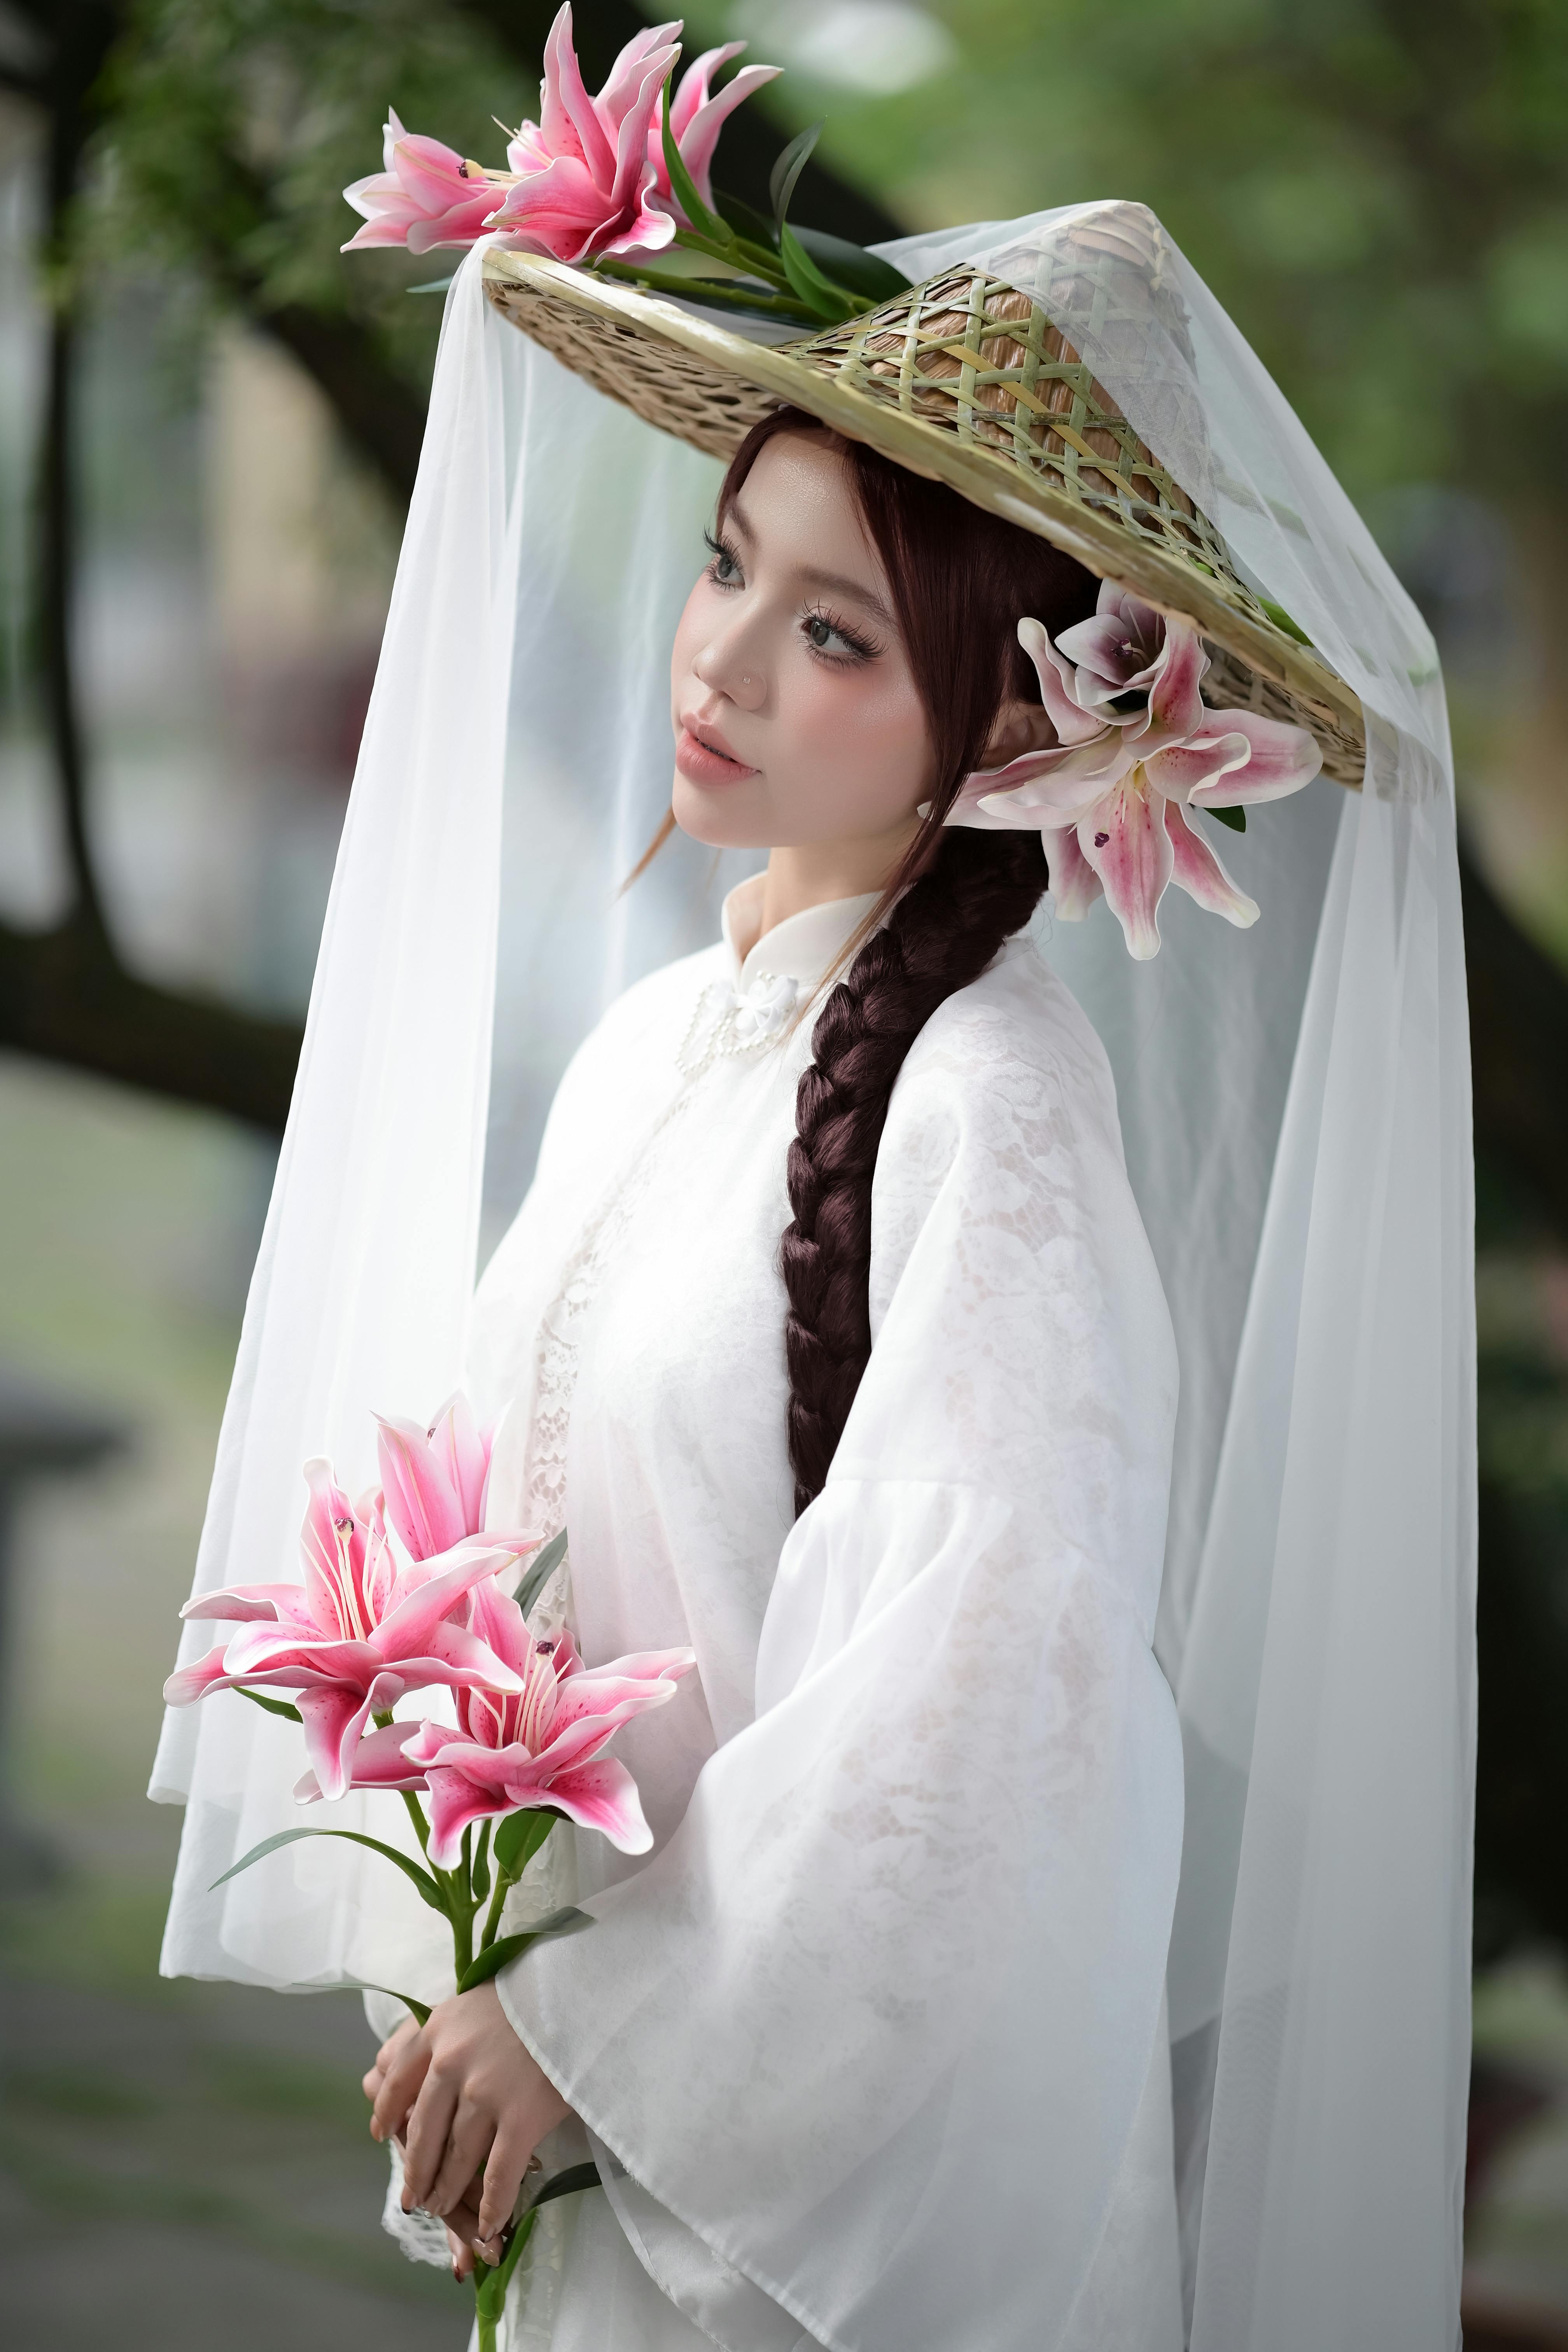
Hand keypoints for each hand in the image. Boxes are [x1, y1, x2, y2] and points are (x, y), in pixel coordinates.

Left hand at [369, 1980, 570, 2248]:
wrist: (579, 1991)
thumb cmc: (529, 1993)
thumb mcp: (471, 2000)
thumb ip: (438, 2032)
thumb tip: (392, 2065)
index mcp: (437, 2031)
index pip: (397, 2082)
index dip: (387, 2115)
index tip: (381, 2134)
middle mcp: (451, 2064)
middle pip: (424, 2132)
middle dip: (417, 2171)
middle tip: (414, 2196)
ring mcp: (484, 2094)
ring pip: (457, 2158)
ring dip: (447, 2191)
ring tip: (442, 2208)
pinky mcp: (521, 2117)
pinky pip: (500, 2175)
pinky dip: (493, 2206)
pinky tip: (490, 2226)